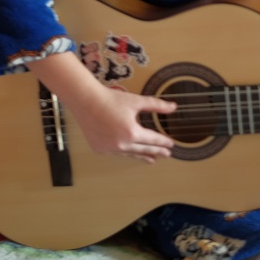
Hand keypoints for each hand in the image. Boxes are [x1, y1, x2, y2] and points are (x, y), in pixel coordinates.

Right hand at [61, 83, 177, 163]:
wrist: (86, 101)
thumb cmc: (111, 99)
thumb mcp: (136, 101)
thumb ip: (156, 105)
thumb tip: (173, 107)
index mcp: (132, 132)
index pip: (152, 140)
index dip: (163, 142)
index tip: (171, 145)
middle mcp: (121, 144)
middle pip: (144, 150)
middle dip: (157, 152)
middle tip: (166, 154)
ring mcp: (109, 148)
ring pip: (130, 154)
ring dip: (142, 156)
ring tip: (151, 159)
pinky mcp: (99, 149)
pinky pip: (116, 153)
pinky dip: (125, 153)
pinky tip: (130, 153)